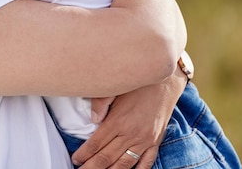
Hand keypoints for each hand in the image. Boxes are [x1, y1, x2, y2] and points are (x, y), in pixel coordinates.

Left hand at [72, 68, 187, 167]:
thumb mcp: (116, 88)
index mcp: (118, 121)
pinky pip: (146, 162)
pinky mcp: (156, 141)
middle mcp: (131, 134)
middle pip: (107, 157)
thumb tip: (92, 119)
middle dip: (92, 167)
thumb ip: (101, 103)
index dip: (84, 154)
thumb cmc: (138, 83)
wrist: (166, 81)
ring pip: (125, 164)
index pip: (96, 143)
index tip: (75, 159)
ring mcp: (145, 140)